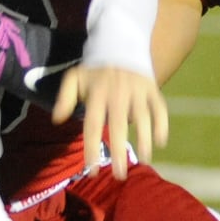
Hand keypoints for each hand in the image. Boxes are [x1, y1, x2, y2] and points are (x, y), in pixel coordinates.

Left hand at [53, 65, 167, 178]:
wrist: (120, 45)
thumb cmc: (95, 70)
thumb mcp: (74, 78)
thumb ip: (65, 98)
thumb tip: (57, 120)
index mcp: (97, 94)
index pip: (92, 126)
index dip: (91, 149)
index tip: (91, 170)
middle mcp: (118, 95)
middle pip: (118, 127)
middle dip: (118, 152)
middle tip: (119, 175)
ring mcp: (138, 92)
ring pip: (143, 120)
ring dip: (144, 141)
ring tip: (143, 161)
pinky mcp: (153, 90)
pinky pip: (160, 109)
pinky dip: (162, 125)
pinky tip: (160, 142)